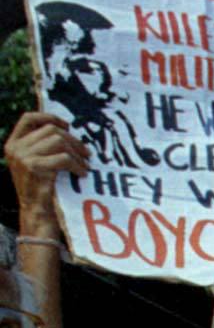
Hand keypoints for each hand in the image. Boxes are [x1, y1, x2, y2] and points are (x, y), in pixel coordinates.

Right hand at [4, 112, 85, 230]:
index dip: (49, 117)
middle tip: (86, 153)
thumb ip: (42, 145)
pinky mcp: (34, 166)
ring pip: (59, 141)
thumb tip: (65, 129)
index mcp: (13, 143)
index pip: (28, 118)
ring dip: (77, 153)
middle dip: (73, 140)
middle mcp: (15, 147)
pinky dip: (77, 165)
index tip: (67, 126)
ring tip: (85, 165)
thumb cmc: (41, 186)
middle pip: (50, 130)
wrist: (36, 210)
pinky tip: (82, 173)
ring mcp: (23, 156)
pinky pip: (64, 158)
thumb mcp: (35, 162)